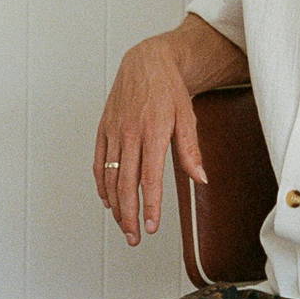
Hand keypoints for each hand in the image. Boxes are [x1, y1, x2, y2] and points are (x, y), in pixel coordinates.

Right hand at [93, 37, 206, 243]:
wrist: (146, 62)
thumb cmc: (169, 90)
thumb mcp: (187, 117)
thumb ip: (191, 151)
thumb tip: (201, 179)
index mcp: (153, 131)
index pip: (150, 177)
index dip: (150, 205)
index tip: (152, 226)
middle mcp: (130, 133)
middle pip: (126, 183)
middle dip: (130, 214)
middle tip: (135, 237)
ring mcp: (113, 131)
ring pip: (110, 176)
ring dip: (116, 205)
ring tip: (124, 225)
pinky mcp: (103, 129)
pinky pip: (99, 162)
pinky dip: (102, 184)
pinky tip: (109, 200)